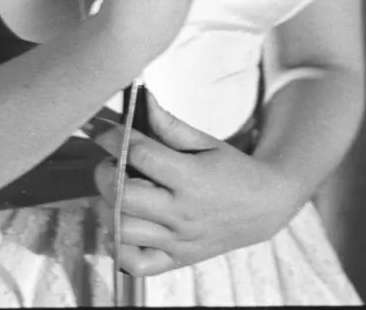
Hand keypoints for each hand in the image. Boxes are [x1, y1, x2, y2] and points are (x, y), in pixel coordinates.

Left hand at [93, 91, 290, 276]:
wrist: (264, 207)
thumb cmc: (232, 169)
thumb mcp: (206, 141)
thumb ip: (170, 125)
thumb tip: (142, 101)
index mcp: (190, 177)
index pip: (140, 154)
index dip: (113, 138)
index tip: (101, 131)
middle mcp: (182, 213)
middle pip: (123, 196)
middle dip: (104, 174)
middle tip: (107, 163)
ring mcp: (178, 240)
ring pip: (123, 231)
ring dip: (107, 208)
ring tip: (113, 193)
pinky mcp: (176, 260)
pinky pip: (136, 263)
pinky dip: (118, 246)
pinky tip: (119, 225)